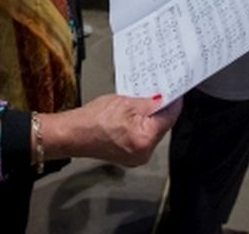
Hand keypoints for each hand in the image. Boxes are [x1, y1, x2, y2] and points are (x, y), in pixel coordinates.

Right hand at [42, 93, 181, 166]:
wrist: (73, 134)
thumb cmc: (92, 120)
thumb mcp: (125, 103)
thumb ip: (149, 102)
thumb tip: (165, 98)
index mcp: (144, 139)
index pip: (170, 117)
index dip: (173, 101)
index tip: (176, 91)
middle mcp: (144, 153)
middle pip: (163, 126)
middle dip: (160, 109)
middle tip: (155, 94)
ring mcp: (137, 157)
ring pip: (153, 132)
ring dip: (150, 118)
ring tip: (139, 105)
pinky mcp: (130, 157)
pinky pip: (143, 138)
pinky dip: (142, 127)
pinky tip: (133, 117)